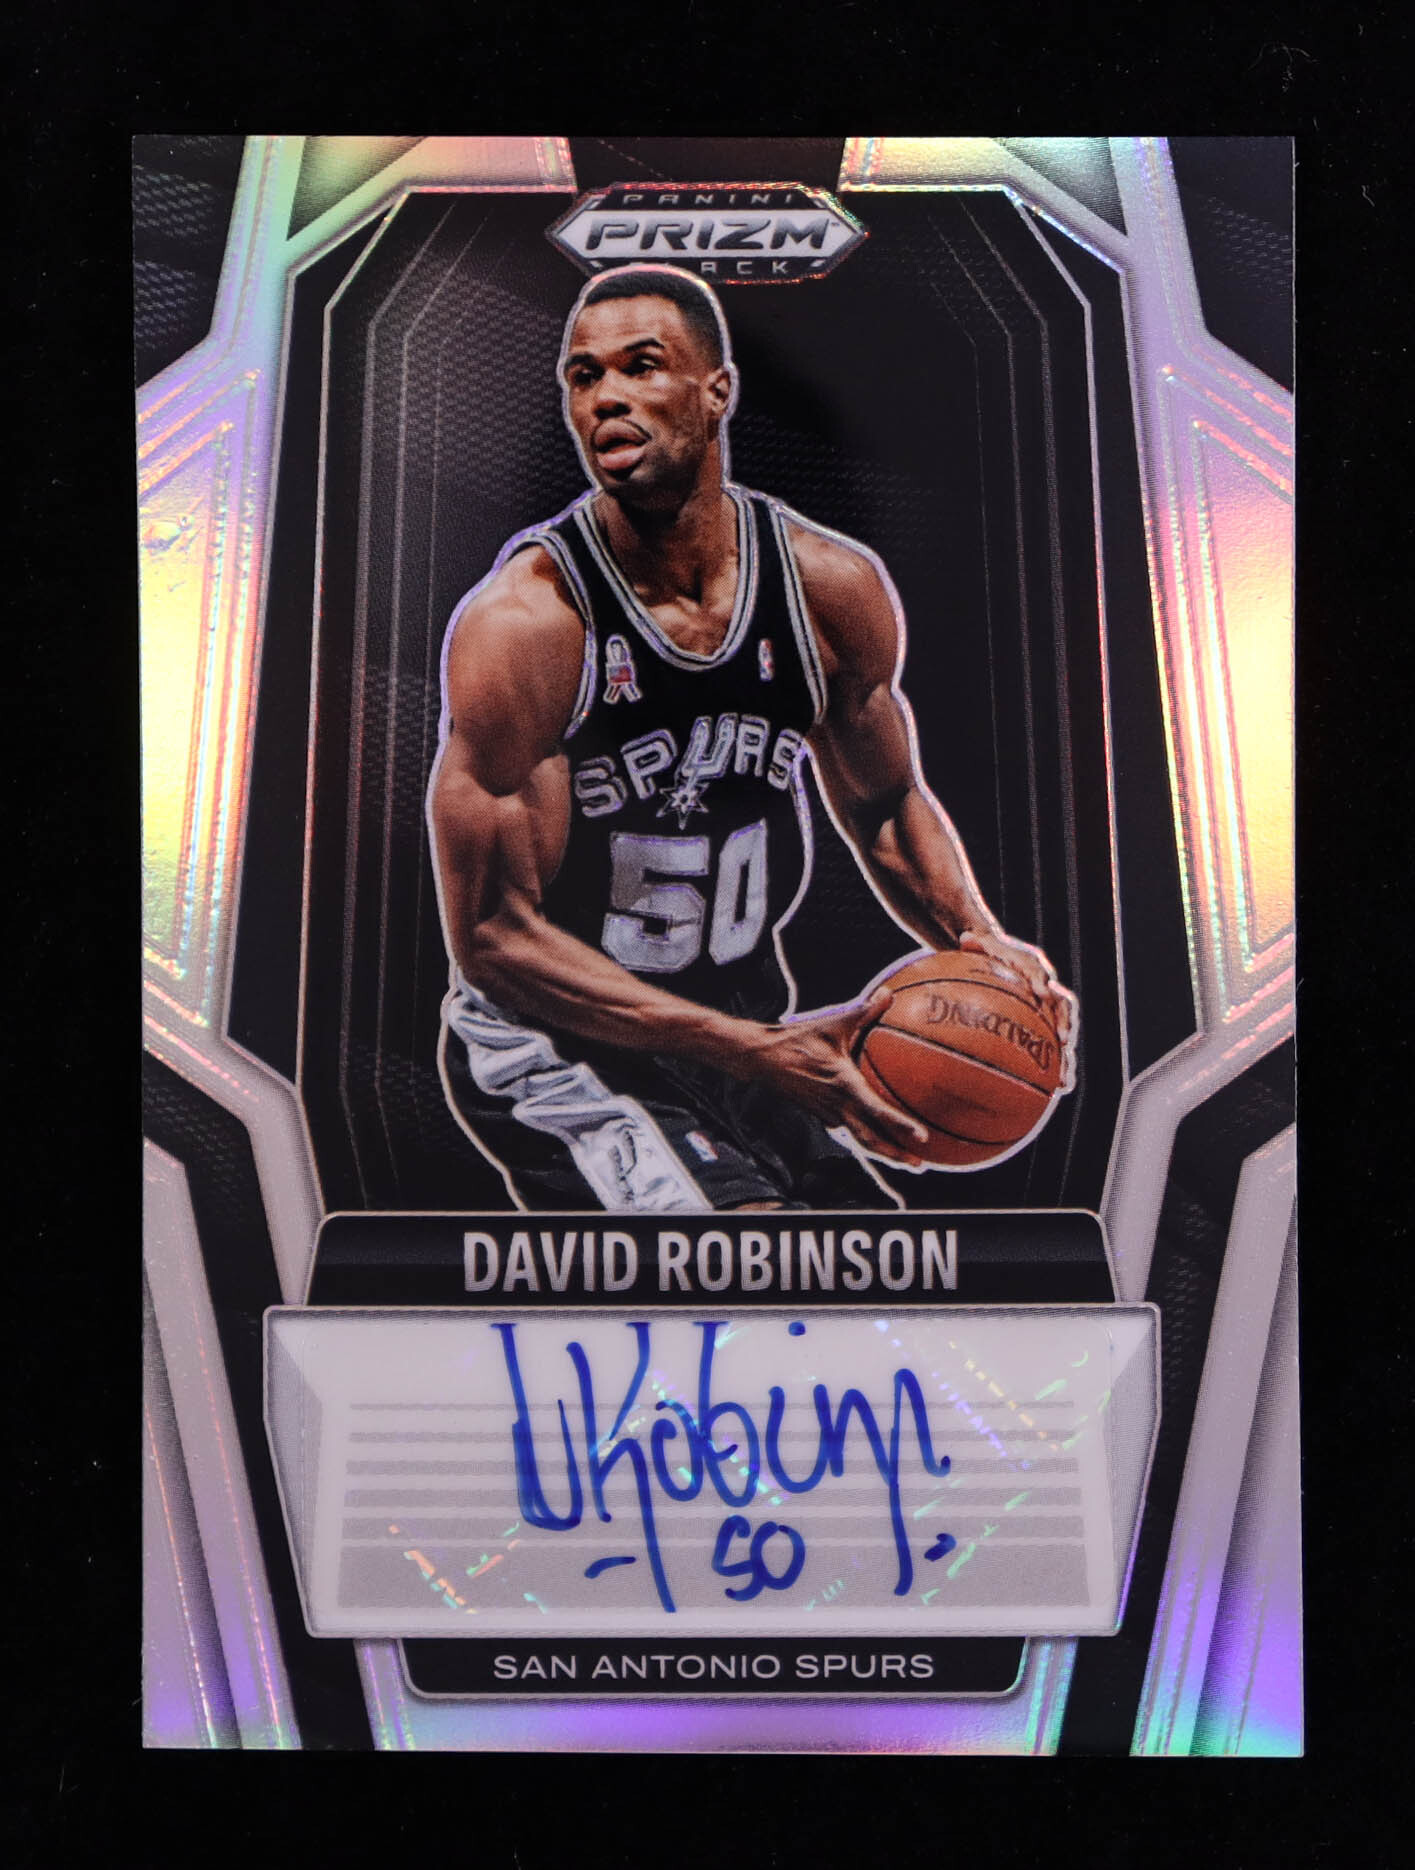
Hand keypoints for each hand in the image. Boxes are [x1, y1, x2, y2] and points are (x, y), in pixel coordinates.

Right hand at [749, 988, 929, 1165]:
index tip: (922, 1138)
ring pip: (861, 1140)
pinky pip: (850, 1131)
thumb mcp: (833, 1023)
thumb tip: (889, 993)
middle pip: (872, 1140)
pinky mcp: (822, 1116)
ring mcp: (829, 1115)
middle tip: (921, 1163)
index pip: (877, 1112)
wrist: (763, 1059)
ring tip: (907, 1159)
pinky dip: (868, 1138)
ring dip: (884, 1152)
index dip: (900, 1126)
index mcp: (844, 1085)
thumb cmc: (798, 1039)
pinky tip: (880, 1135)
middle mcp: (838, 1106)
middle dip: (896, 1154)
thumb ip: (864, 1011)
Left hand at [957, 928, 1077, 1089]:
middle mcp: (1047, 993)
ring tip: (1064, 1081)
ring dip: (1065, 1058)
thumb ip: (977, 944)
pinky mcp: (1042, 1028)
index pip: (1042, 975)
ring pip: (1062, 1036)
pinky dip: (1053, 1071)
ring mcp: (1047, 1013)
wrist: (999, 959)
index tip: (1042, 992)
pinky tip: (1053, 1093)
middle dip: (1066, 1025)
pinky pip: (1049, 1051)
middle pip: (1063, 1010)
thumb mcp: (981, 945)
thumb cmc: (988, 954)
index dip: (1043, 982)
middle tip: (1064, 1041)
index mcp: (1036, 970)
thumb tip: (964, 937)